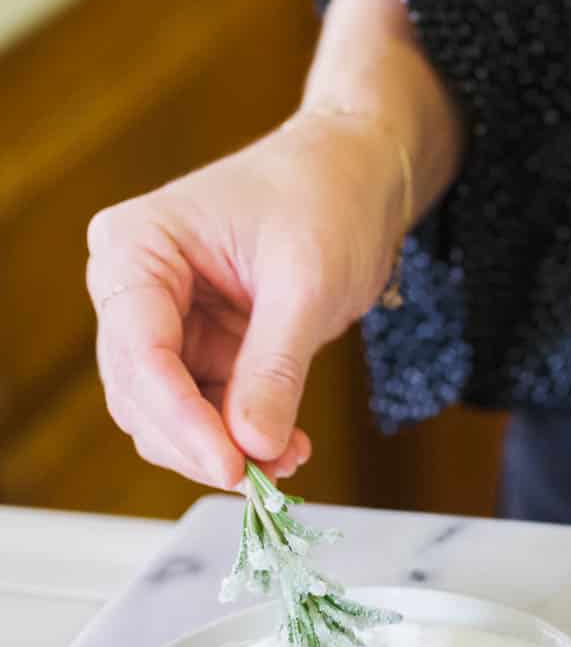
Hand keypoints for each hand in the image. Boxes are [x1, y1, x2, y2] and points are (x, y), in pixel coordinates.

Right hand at [87, 111, 408, 489]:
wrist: (361, 170)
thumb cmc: (328, 191)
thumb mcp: (308, 280)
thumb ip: (276, 366)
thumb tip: (253, 444)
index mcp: (137, 245)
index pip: (140, 351)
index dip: (180, 419)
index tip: (229, 464)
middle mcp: (134, 285)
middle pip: (142, 394)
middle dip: (201, 441)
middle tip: (262, 476)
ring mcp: (165, 319)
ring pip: (168, 414)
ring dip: (223, 448)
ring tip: (285, 461)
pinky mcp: (200, 345)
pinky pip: (206, 409)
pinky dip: (241, 436)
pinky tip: (286, 447)